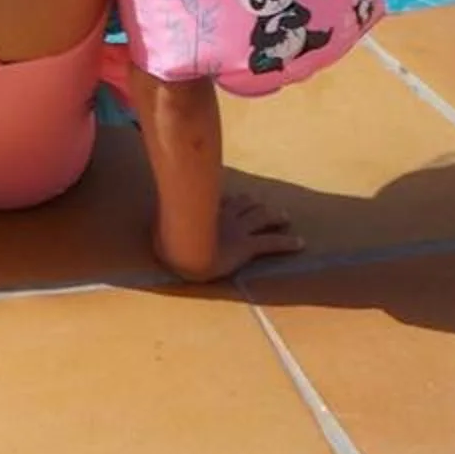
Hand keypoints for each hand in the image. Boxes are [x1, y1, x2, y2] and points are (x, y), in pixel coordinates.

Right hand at [159, 191, 303, 283]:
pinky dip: (287, 242)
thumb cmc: (169, 242)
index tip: (240, 199)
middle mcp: (226, 216)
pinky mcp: (246, 246)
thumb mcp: (164, 227)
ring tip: (285, 217)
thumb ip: (165, 223)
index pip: (225, 200)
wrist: (182, 254)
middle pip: (248, 205)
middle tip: (270, 208)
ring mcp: (238, 230)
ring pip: (262, 217)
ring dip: (275, 216)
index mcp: (207, 211)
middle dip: (260, 205)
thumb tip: (154, 222)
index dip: (235, 199)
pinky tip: (300, 244)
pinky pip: (271, 243)